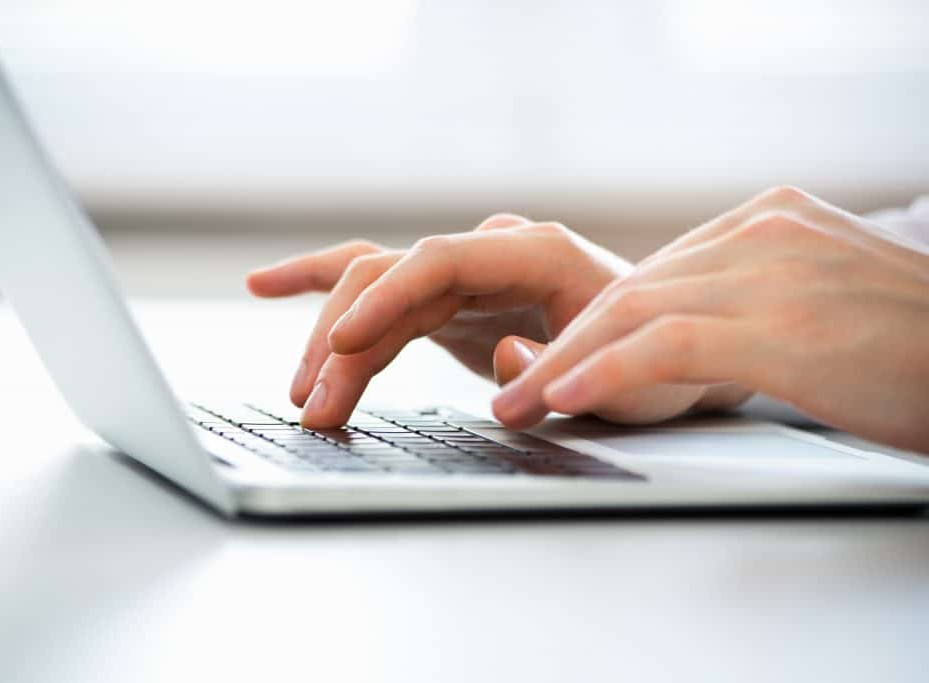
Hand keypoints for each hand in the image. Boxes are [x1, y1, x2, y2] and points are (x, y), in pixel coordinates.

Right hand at [247, 214, 734, 427]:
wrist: (668, 356)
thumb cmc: (653, 365)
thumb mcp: (627, 382)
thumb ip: (561, 365)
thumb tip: (503, 349)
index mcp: (538, 254)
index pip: (441, 261)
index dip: (383, 299)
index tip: (338, 345)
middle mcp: (494, 252)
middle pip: (392, 275)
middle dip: (344, 341)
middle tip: (315, 409)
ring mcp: (468, 275)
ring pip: (375, 288)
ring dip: (331, 343)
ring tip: (303, 401)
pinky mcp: (451, 302)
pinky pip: (379, 289)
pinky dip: (324, 291)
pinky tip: (270, 286)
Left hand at [492, 186, 928, 452]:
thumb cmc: (915, 352)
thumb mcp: (823, 309)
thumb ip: (754, 306)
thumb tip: (684, 341)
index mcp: (770, 223)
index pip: (656, 273)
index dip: (592, 326)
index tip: (548, 363)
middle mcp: (765, 231)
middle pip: (632, 287)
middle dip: (563, 345)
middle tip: (514, 391)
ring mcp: (774, 269)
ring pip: (634, 310)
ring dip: (565, 363)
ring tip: (519, 406)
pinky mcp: (784, 321)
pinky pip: (667, 343)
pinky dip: (607, 371)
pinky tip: (565, 397)